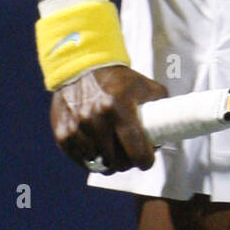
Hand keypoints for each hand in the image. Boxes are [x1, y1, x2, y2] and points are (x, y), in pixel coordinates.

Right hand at [51, 65, 167, 173]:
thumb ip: (161, 107)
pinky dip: (90, 158)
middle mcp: (96, 120)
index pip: (136, 150)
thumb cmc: (118, 79)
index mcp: (119, 108)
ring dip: (108, 162)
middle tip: (130, 155)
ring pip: (99, 164)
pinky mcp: (62, 134)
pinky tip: (96, 148)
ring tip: (113, 150)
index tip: (147, 159)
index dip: (146, 160)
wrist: (81, 66)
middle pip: (118, 162)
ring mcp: (77, 129)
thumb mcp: (145, 86)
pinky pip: (80, 160)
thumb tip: (167, 132)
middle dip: (128, 162)